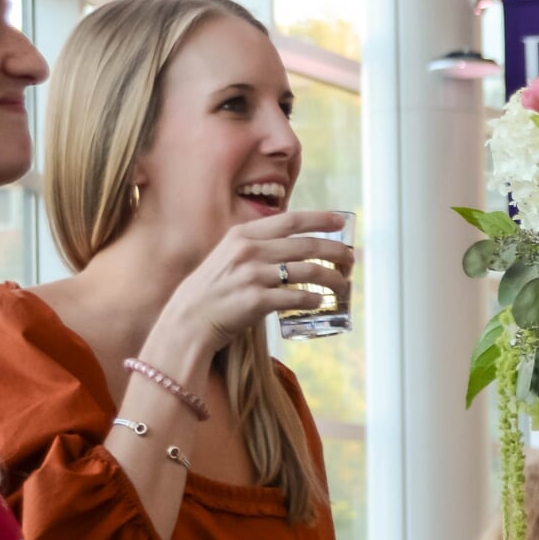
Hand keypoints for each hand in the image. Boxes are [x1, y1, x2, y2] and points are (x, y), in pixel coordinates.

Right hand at [149, 211, 353, 363]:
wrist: (188, 320)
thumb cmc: (212, 290)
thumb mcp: (228, 255)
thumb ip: (256, 246)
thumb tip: (292, 244)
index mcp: (242, 234)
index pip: (290, 219)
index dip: (320, 219)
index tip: (340, 220)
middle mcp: (249, 251)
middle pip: (306, 244)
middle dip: (335, 251)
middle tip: (350, 259)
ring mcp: (253, 275)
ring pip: (308, 271)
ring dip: (332, 279)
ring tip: (343, 286)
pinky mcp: (257, 301)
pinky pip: (297, 297)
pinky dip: (313, 299)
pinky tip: (320, 301)